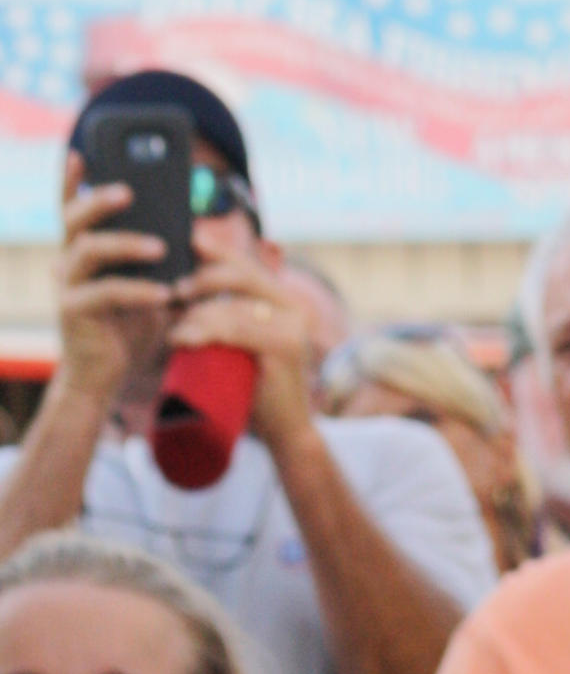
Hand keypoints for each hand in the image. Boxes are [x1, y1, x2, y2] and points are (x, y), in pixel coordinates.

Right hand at [52, 153, 174, 409]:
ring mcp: (68, 286)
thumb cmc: (134, 321)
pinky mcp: (74, 312)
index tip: (82, 150)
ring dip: (127, 243)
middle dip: (98, 198)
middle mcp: (70, 260)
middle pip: (73, 218)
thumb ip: (167, 254)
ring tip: (161, 246)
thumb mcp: (155, 281)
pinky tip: (164, 293)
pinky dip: (137, 289)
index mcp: (87, 246)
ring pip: (88, 249)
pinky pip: (105, 292)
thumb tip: (197, 229)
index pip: (74, 205)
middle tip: (128, 191)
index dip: (73, 178)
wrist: (111, 375)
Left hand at [172, 226, 318, 451]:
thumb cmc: (258, 391)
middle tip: (174, 293)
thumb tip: (189, 301)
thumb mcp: (246, 349)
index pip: (249, 267)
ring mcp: (292, 327)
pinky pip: (235, 330)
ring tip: (172, 331)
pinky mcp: (283, 347)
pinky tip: (181, 338)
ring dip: (195, 316)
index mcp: (286, 302)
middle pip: (242, 277)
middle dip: (202, 279)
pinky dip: (203, 331)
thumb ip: (232, 324)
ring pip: (231, 307)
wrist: (287, 432)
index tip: (190, 242)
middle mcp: (294, 308)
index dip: (220, 252)